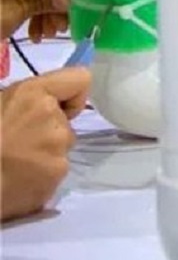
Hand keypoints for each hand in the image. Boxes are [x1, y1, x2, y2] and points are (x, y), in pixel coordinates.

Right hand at [0, 67, 89, 221]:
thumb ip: (27, 101)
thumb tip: (44, 103)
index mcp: (33, 94)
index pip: (80, 80)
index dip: (70, 96)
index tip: (56, 108)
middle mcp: (52, 116)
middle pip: (65, 122)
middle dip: (48, 131)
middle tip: (17, 145)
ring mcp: (59, 147)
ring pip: (61, 147)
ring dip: (45, 153)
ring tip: (15, 164)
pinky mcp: (58, 173)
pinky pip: (56, 169)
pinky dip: (42, 175)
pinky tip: (19, 179)